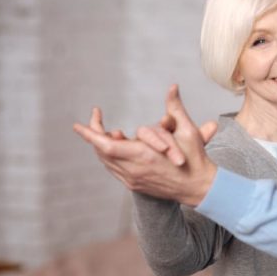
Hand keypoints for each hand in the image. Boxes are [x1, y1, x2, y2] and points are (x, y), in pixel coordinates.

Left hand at [72, 85, 217, 205]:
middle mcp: (134, 170)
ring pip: (107, 162)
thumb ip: (176, 108)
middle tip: (96, 120)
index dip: (90, 134)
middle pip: (102, 152)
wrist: (198, 188)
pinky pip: (115, 170)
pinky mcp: (135, 186)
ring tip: (110, 132)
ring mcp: (133, 180)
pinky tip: (117, 147)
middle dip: (95, 136)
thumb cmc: (195, 159)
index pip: (106, 145)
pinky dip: (111, 157)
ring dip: (104, 147)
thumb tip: (173, 87)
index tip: (77, 125)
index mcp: (144, 155)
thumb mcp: (187, 131)